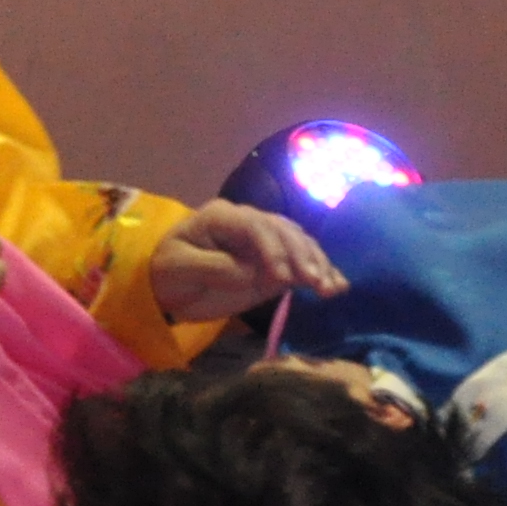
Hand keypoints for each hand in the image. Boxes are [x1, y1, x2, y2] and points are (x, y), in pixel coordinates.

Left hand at [149, 200, 344, 326]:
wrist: (168, 285)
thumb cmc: (168, 273)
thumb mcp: (179, 269)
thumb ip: (213, 267)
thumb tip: (254, 273)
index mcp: (222, 216)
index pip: (255, 225)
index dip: (273, 249)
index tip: (282, 279)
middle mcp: (248, 221)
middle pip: (284, 231)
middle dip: (303, 257)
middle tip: (316, 284)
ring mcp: (265, 240)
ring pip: (299, 243)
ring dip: (318, 264)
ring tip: (330, 289)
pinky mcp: (276, 260)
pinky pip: (303, 260)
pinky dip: (322, 271)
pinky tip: (338, 286)